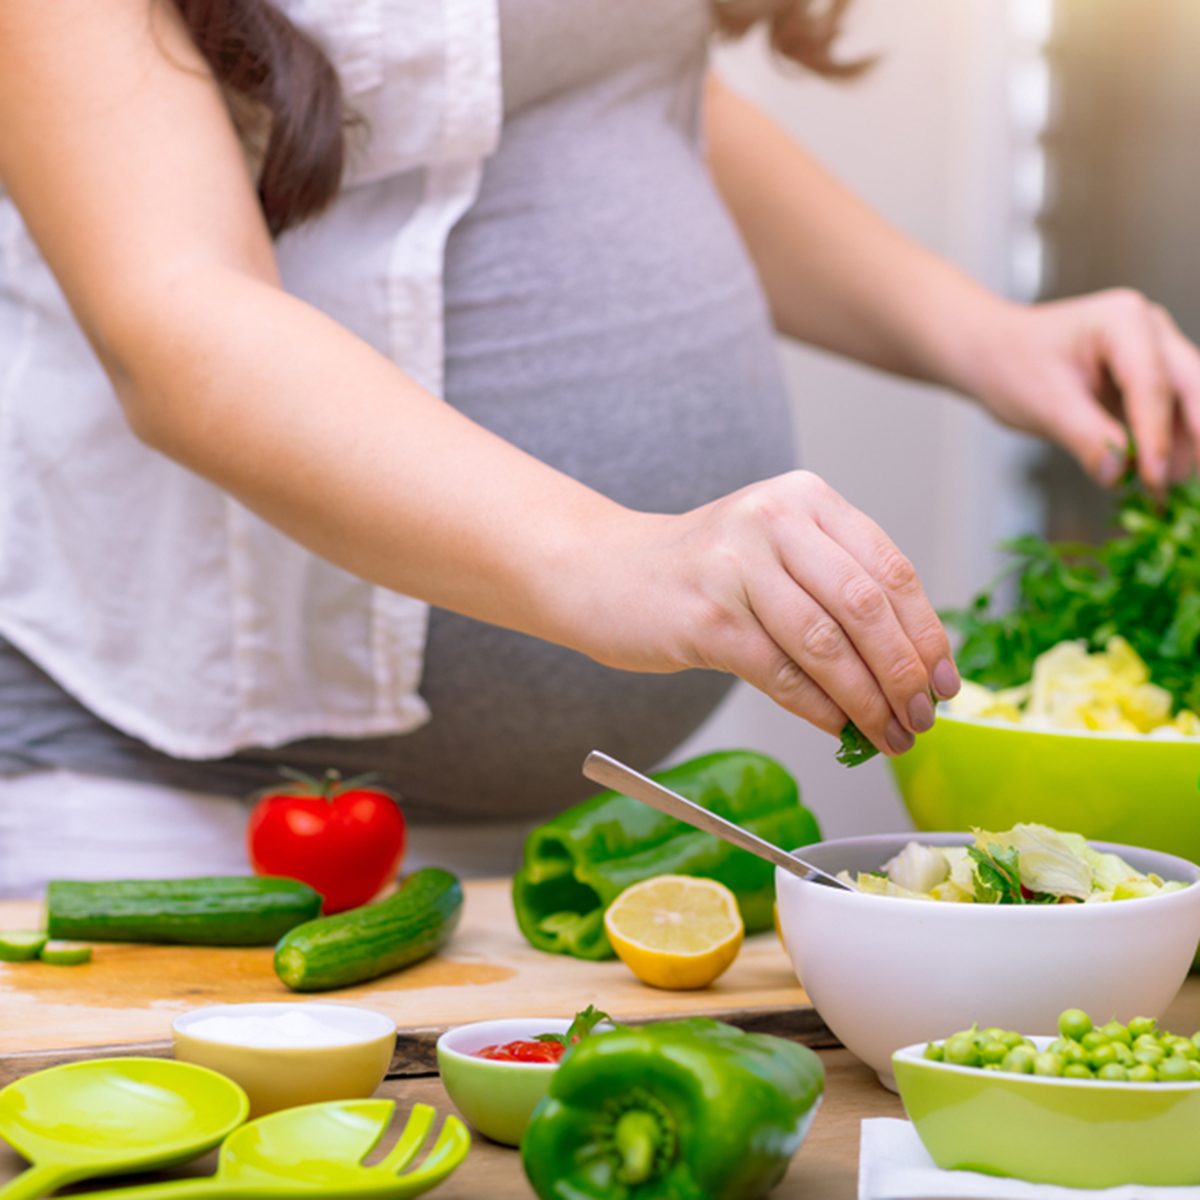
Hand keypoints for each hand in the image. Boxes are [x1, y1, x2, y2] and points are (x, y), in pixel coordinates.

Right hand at [590, 471, 959, 755]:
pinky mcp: (707, 616)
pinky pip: (782, 674)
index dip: (926, 632)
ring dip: (868, 701)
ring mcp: (737, 566)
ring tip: (888, 735)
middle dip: (904, 674)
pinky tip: (839, 730)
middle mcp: (774, 520)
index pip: (890, 569)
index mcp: (806, 498)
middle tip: (921, 719)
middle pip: (866, 607)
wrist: (605, 572)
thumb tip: (910, 667)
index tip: (943, 681)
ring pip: (827, 645)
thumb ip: (837, 588)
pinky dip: (820, 710)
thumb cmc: (702, 570)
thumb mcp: (776, 550)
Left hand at [964, 290, 1199, 490]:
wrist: (992, 353)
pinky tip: (1160, 478)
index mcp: (1122, 321)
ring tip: (1168, 490)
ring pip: (1187, 399)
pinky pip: (1169, 411)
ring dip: (1185, 444)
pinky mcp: (1147, 376)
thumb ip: (1085, 438)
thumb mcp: (1044, 405)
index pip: (1151, 384)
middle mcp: (1149, 329)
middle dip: (1194, 436)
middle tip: (1185, 484)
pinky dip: (1167, 443)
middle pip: (1189, 385)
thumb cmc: (1011, 366)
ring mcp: (1153, 350)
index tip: (1154, 478)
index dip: (1156, 435)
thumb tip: (1118, 476)